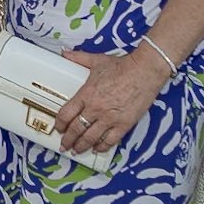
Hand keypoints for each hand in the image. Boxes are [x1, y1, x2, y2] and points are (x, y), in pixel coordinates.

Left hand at [53, 44, 170, 156]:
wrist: (145, 71)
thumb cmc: (122, 66)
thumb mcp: (96, 60)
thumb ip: (78, 58)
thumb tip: (64, 52)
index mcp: (86, 94)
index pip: (66, 114)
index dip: (59, 124)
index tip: (58, 128)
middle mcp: (95, 109)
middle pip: (76, 129)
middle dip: (68, 140)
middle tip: (64, 145)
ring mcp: (110, 118)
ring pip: (91, 138)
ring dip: (82, 146)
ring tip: (76, 151)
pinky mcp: (124, 124)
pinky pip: (110, 140)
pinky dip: (102, 147)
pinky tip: (97, 149)